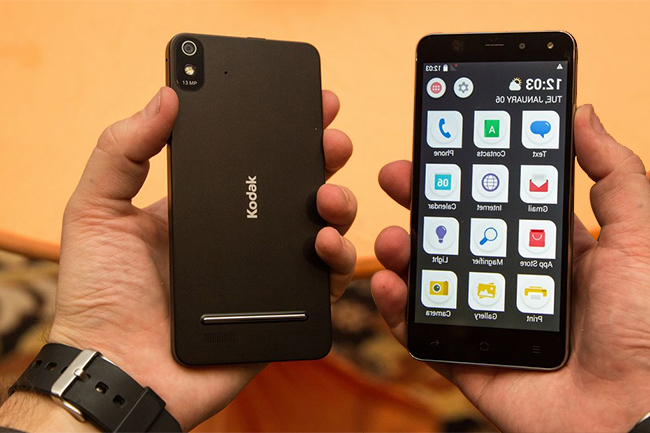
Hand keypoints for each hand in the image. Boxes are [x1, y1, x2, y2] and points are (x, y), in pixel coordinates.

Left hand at [41, 87, 355, 430]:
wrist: (119, 370)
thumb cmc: (99, 297)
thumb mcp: (96, 210)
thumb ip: (122, 150)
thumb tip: (166, 97)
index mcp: (204, 208)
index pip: (252, 161)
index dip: (282, 131)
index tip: (307, 104)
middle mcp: (241, 237)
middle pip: (295, 190)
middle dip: (322, 159)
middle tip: (332, 141)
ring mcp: (265, 272)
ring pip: (321, 230)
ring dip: (339, 204)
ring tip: (327, 196)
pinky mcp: (283, 310)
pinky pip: (325, 283)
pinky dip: (339, 260)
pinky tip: (326, 243)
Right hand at [372, 105, 649, 431]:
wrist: (637, 415)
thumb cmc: (648, 330)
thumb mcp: (638, 238)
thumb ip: (614, 175)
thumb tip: (584, 115)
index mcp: (554, 253)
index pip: (498, 204)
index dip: (466, 176)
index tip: (440, 148)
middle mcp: (517, 284)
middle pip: (456, 237)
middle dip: (423, 205)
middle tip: (397, 177)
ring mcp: (491, 323)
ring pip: (434, 282)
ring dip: (404, 255)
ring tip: (392, 236)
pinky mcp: (473, 363)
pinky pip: (425, 336)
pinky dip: (399, 312)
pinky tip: (389, 286)